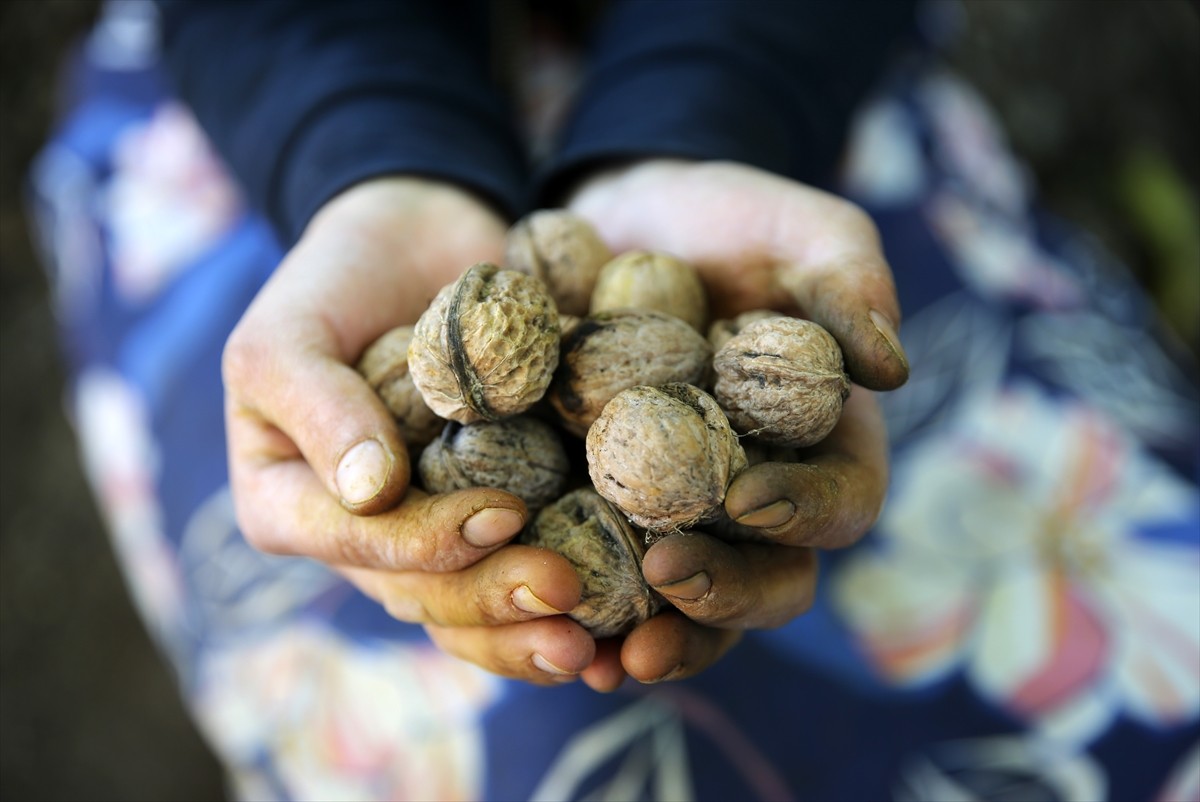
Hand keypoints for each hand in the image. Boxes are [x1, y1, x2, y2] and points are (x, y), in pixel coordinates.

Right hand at [223, 177, 590, 683]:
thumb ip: (315, 403)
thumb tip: (369, 492)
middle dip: (498, 600)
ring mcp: (432, 534)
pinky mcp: (497, 513)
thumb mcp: (289, 329)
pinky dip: (575, 588)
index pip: (359, 545)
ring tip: (597, 641)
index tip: (501, 515)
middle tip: (568, 594)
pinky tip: (622, 620)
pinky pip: (528, 563)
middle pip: (428, 594)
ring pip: (479, 604)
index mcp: (294, 509)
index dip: (427, 543)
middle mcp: (363, 541)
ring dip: (535, 626)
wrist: (415, 242)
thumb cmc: (334, 280)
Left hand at [565, 160, 905, 689]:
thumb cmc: (731, 219)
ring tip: (604, 652)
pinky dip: (576, 603)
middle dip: (724, 593)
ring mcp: (681, 515)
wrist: (623, 216)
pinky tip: (534, 617)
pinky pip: (598, 572)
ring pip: (682, 604)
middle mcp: (758, 498)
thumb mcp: (799, 229)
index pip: (841, 501)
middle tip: (667, 580)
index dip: (805, 512)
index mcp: (824, 446)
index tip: (747, 499)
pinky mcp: (604, 510)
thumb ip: (849, 281)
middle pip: (766, 577)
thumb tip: (892, 368)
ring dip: (651, 635)